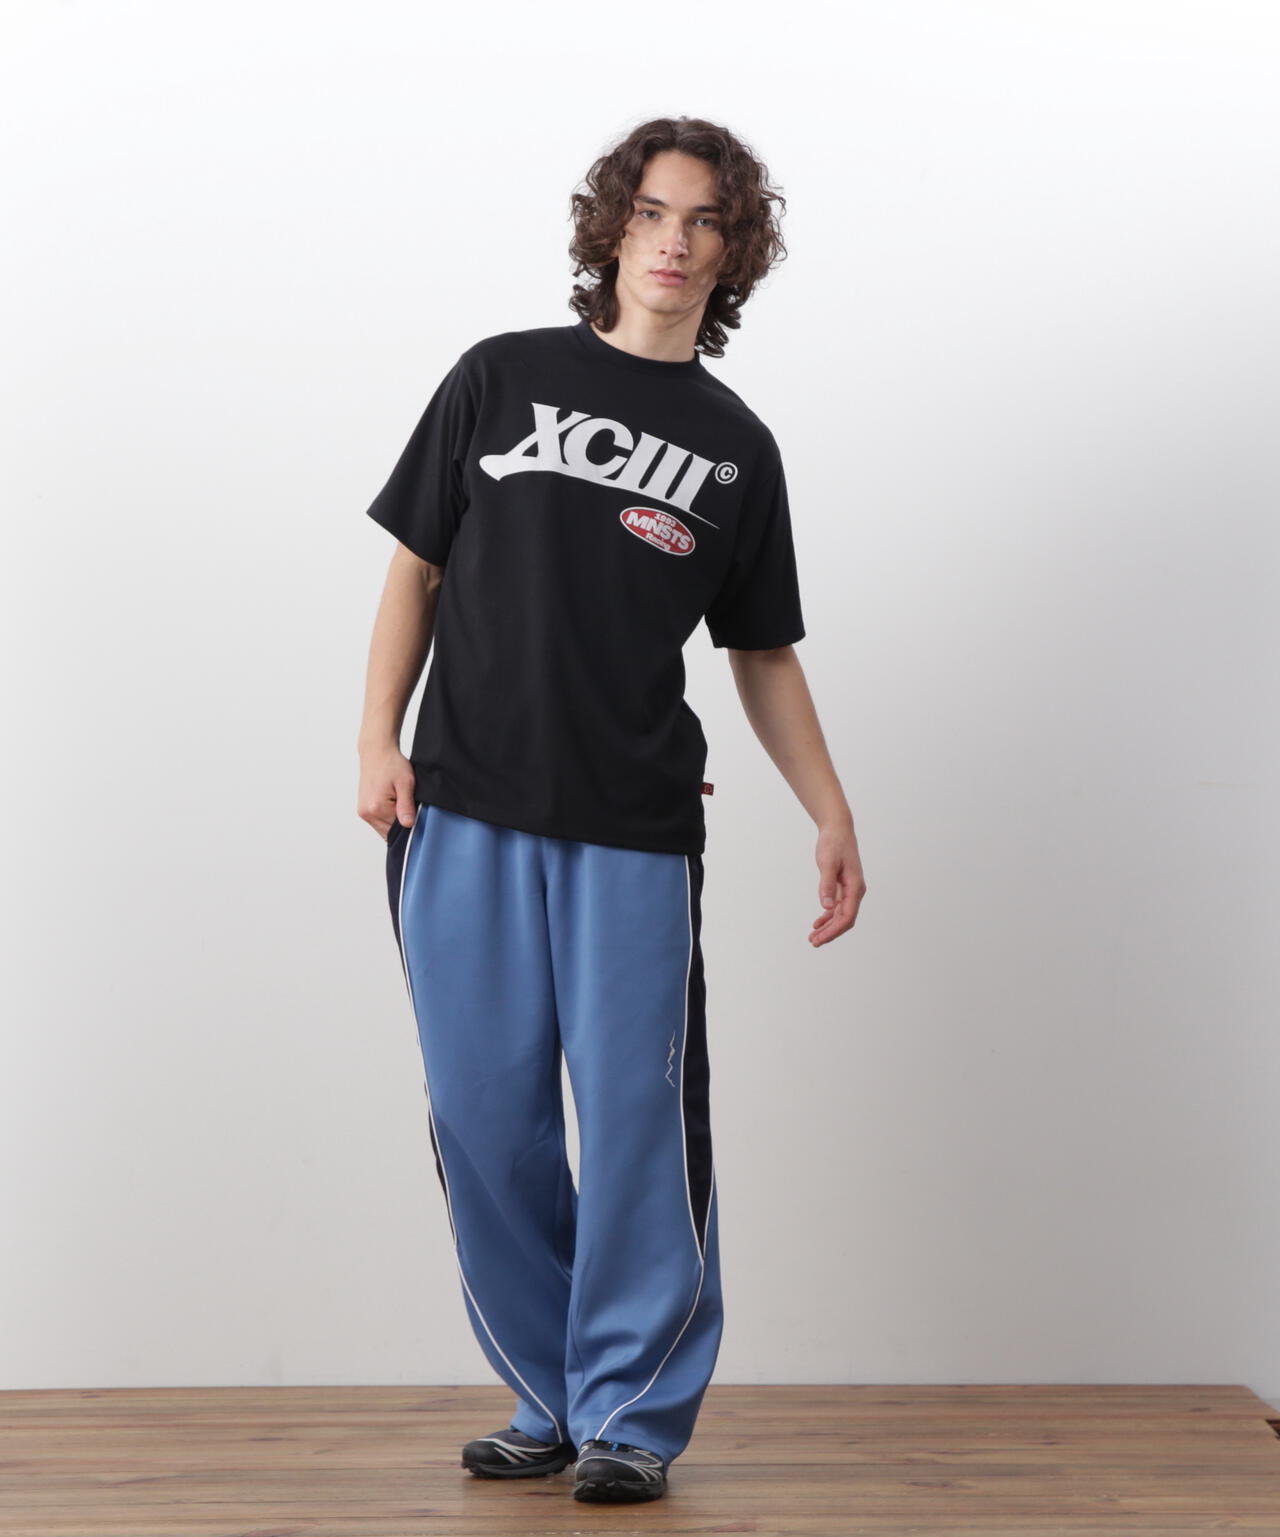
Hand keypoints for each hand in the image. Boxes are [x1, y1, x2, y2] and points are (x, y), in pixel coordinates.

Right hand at [357, 743, 417, 841]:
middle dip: (401, 824)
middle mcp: (366, 813)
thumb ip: (406, 805)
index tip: (416, 813)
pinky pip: (379, 822)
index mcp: (376, 808)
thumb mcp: (406, 783)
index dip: (410, 824)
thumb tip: (408, 824)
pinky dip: (388, 817)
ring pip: (384, 828)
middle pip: (389, 832)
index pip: (398, 830)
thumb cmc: (391, 763)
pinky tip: (393, 803)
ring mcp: (363, 812)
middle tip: (409, 805)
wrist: (377, 752)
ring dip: (394, 821)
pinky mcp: (363, 810)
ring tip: (400, 801)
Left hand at [810, 819, 864, 946]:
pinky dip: (828, 916)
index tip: (820, 938)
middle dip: (830, 933)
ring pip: (841, 915)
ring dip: (828, 927)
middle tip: (813, 942)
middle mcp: (855, 890)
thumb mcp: (828, 863)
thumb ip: (827, 884)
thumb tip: (827, 906)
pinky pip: (837, 907)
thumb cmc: (834, 843)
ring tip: (813, 937)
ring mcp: (849, 889)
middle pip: (845, 919)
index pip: (848, 915)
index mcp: (855, 886)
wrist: (838, 829)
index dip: (834, 930)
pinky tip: (817, 923)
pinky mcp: (842, 886)